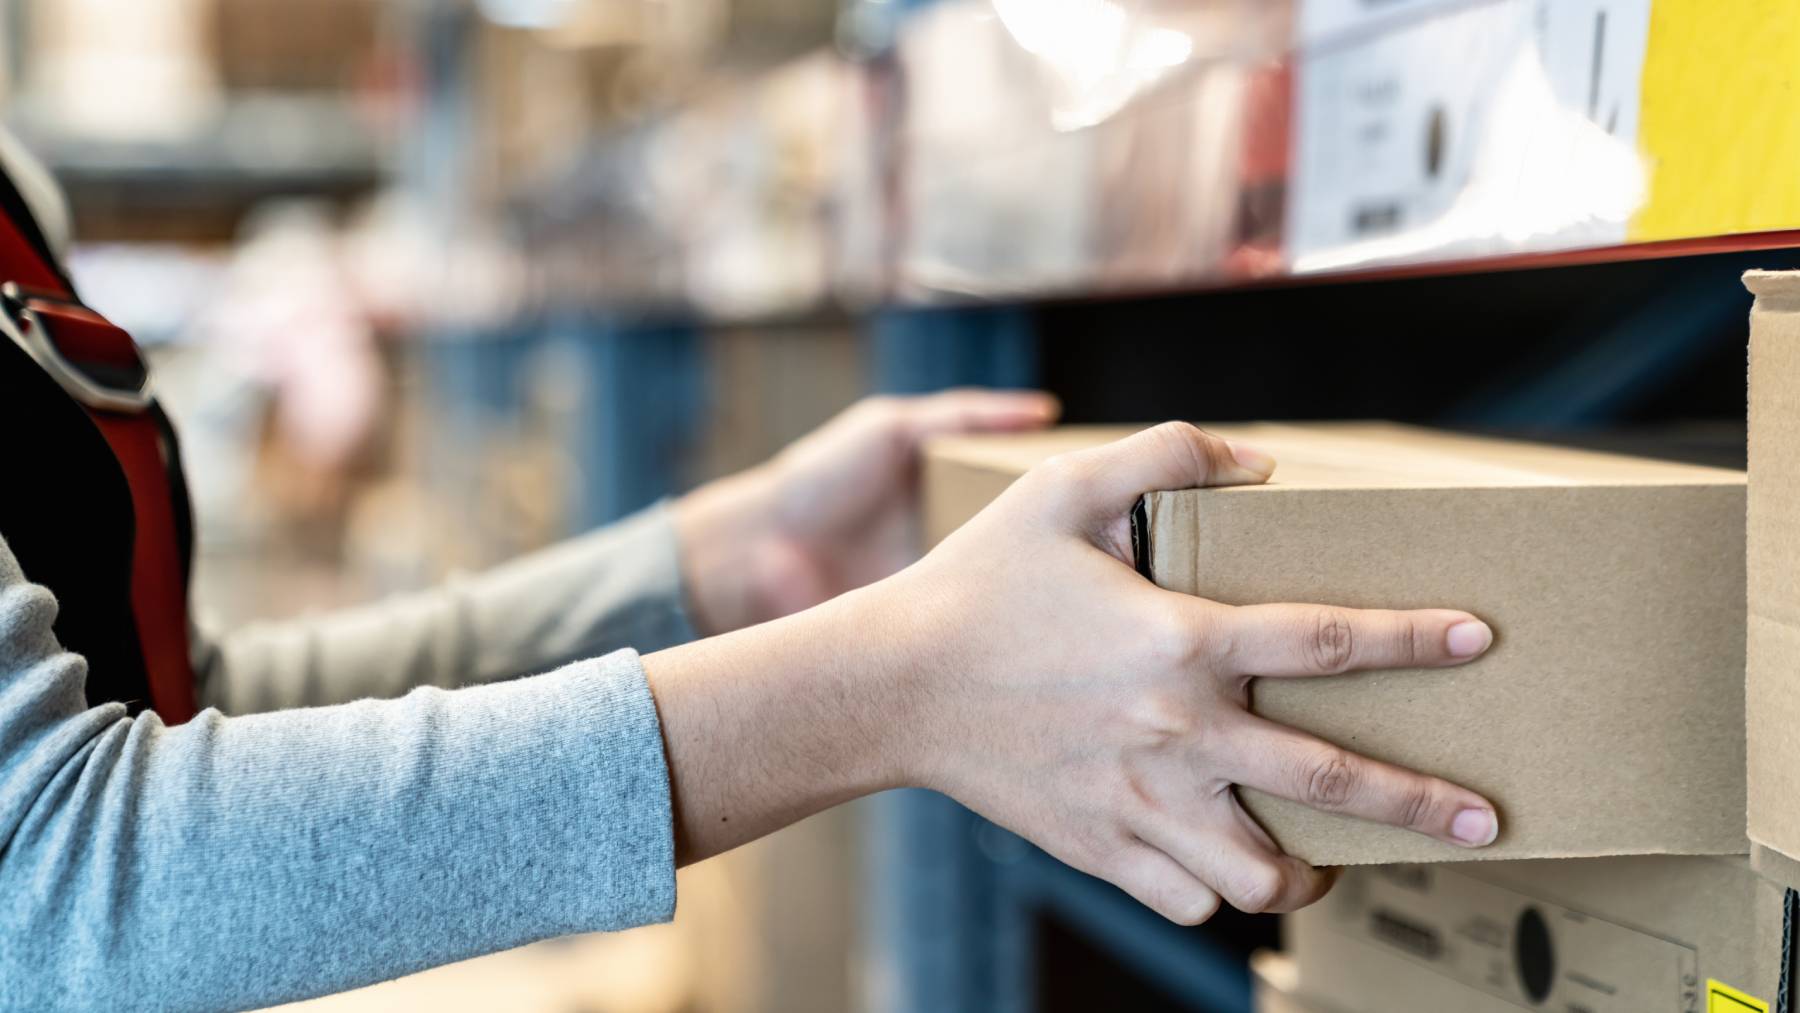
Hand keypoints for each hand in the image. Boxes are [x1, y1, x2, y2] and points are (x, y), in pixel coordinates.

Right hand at [644, 422, 1497, 923]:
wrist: (888, 686)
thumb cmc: (976, 584)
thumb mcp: (1062, 489)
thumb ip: (1167, 455)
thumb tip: (1258, 462)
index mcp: (1178, 642)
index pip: (1327, 640)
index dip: (1414, 638)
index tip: (1476, 638)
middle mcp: (1176, 733)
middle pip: (1329, 782)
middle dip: (1421, 803)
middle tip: (1484, 818)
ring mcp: (1140, 802)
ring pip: (1261, 876)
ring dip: (1310, 873)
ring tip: (1331, 859)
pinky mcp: (1101, 848)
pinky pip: (1187, 900)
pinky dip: (1217, 894)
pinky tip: (1224, 864)